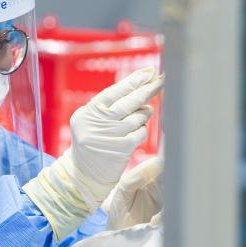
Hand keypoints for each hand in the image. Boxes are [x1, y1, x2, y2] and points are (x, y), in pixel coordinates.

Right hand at [23, 69, 162, 239]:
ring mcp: (110, 135)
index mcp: (88, 112)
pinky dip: (143, 128)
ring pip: (138, 116)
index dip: (133, 80)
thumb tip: (139, 88)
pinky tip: (139, 128)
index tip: (149, 72)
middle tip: (161, 79)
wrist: (84, 174)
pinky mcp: (122, 147)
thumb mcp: (90, 122)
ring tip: (145, 111)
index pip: (114, 91)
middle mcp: (97, 122)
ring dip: (145, 112)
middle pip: (129, 101)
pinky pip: (141, 131)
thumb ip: (108, 106)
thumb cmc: (91, 143)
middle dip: (147, 89)